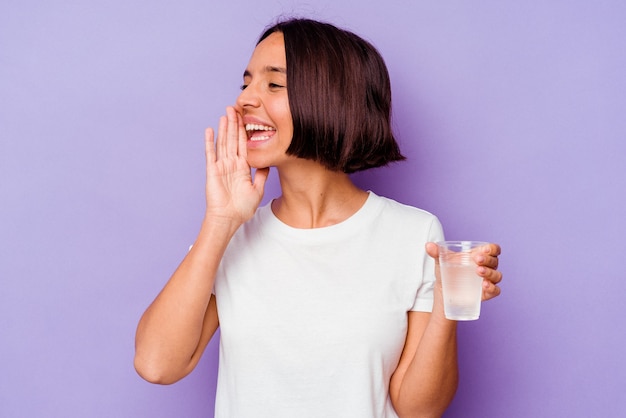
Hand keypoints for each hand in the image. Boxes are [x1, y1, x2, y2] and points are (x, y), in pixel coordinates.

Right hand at [204, 106, 269, 223]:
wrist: (229, 218)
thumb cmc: (242, 208)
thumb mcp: (257, 190)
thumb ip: (262, 175)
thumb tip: (268, 163)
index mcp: (242, 168)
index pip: (244, 145)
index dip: (245, 131)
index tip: (246, 118)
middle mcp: (231, 164)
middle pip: (233, 140)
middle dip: (234, 124)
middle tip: (234, 108)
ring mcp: (221, 166)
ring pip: (223, 143)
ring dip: (224, 128)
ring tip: (225, 114)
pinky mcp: (212, 170)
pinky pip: (210, 153)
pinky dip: (210, 142)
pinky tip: (210, 130)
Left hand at [425, 242, 501, 300]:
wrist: (444, 290)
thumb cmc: (447, 271)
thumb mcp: (441, 260)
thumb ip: (436, 252)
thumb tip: (428, 245)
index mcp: (479, 255)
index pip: (493, 249)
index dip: (492, 248)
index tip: (485, 249)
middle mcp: (487, 266)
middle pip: (494, 261)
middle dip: (487, 259)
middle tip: (477, 259)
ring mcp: (488, 280)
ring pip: (497, 275)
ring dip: (490, 272)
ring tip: (479, 271)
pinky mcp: (487, 292)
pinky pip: (495, 290)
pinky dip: (492, 288)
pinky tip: (484, 285)